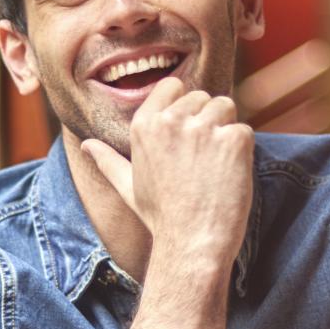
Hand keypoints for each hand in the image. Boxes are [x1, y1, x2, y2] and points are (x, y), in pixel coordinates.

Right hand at [81, 78, 253, 263]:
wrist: (191, 243)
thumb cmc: (160, 217)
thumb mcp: (127, 187)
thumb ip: (108, 160)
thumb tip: (85, 146)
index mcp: (144, 125)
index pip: (173, 85)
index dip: (184, 105)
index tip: (186, 133)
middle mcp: (171, 120)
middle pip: (202, 97)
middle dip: (207, 121)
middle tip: (200, 162)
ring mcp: (203, 128)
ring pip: (226, 108)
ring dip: (225, 132)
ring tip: (214, 167)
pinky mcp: (233, 140)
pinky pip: (244, 131)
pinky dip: (242, 152)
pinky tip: (227, 177)